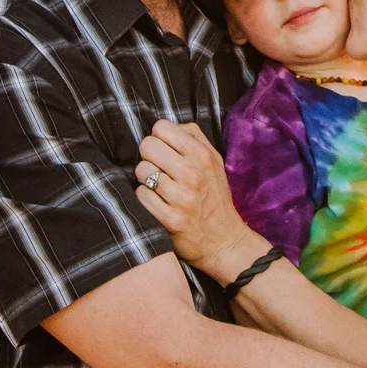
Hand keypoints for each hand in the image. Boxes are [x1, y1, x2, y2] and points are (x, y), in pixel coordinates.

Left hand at [135, 118, 254, 276]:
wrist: (225, 240)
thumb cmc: (214, 196)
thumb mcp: (214, 161)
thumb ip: (193, 137)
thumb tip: (166, 127)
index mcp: (203, 155)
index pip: (161, 127)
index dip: (158, 138)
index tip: (164, 150)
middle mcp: (193, 174)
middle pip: (147, 146)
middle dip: (149, 156)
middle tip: (158, 168)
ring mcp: (182, 198)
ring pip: (141, 170)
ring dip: (145, 178)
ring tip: (158, 186)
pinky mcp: (170, 220)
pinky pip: (141, 195)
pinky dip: (145, 197)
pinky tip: (156, 201)